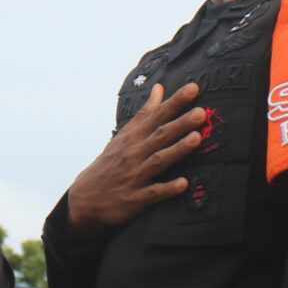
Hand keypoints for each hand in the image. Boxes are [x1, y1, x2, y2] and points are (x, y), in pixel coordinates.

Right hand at [65, 84, 205, 235]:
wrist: (85, 200)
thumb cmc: (110, 164)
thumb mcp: (123, 136)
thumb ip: (144, 114)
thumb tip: (159, 88)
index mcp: (132, 138)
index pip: (156, 115)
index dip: (175, 102)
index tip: (193, 88)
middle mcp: (134, 154)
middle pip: (160, 135)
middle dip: (181, 123)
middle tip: (202, 112)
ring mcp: (134, 176)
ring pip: (158, 160)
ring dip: (177, 149)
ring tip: (197, 138)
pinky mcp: (134, 199)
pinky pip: (153, 193)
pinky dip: (167, 188)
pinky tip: (183, 184)